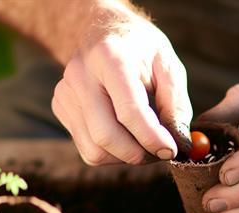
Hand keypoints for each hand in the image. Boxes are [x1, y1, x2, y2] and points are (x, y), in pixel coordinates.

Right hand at [51, 7, 191, 164]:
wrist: (102, 30)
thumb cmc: (140, 49)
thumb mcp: (167, 65)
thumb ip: (175, 103)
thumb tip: (178, 142)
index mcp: (110, 57)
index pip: (129, 110)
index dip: (151, 137)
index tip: (171, 150)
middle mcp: (81, 75)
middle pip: (105, 135)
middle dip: (139, 154)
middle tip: (160, 152)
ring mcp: (66, 92)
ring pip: (95, 150)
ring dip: (126, 156)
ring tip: (144, 141)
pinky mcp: (60, 107)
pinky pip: (88, 149)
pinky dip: (112, 153)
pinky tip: (124, 134)